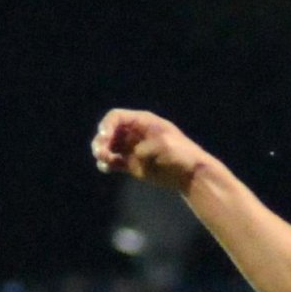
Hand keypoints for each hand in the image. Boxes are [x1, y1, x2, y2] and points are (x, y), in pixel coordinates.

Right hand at [91, 109, 207, 193]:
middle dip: (102, 140)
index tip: (105, 136)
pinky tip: (105, 168)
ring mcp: (132, 149)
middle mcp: (134, 133)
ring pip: (110, 147)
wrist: (190, 174)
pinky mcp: (132, 165)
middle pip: (110, 131)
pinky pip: (114, 162)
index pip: (117, 117)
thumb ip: (147, 148)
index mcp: (142, 122)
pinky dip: (107, 164)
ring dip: (102, 152)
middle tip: (100, 151)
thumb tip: (135, 155)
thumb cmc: (181, 154)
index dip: (107, 125)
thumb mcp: (165, 146)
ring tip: (103, 160)